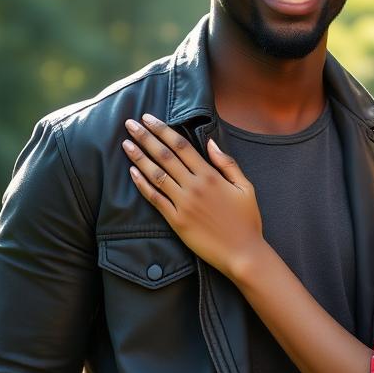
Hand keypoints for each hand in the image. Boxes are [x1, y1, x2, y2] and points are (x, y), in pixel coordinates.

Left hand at [123, 114, 265, 279]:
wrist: (243, 253)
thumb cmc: (247, 221)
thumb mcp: (245, 187)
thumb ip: (227, 163)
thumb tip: (210, 143)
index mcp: (211, 175)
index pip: (181, 146)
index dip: (163, 130)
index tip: (149, 118)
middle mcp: (194, 186)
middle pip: (164, 155)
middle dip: (145, 137)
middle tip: (130, 123)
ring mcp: (183, 204)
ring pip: (156, 174)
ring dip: (139, 157)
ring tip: (126, 143)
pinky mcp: (176, 221)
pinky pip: (155, 199)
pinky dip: (142, 184)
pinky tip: (132, 172)